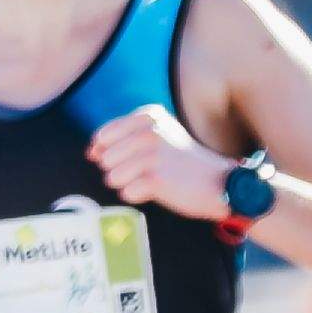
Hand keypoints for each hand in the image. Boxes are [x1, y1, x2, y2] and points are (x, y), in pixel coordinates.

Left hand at [88, 105, 238, 222]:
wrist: (220, 183)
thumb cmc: (183, 161)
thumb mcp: (157, 137)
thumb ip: (121, 139)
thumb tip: (90, 152)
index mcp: (148, 116)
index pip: (103, 136)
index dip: (106, 153)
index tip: (129, 159)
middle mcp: (150, 131)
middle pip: (105, 158)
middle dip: (118, 170)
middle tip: (147, 171)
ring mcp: (153, 155)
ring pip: (112, 177)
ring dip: (128, 184)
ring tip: (152, 180)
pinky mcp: (157, 179)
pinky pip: (126, 192)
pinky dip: (138, 196)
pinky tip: (158, 190)